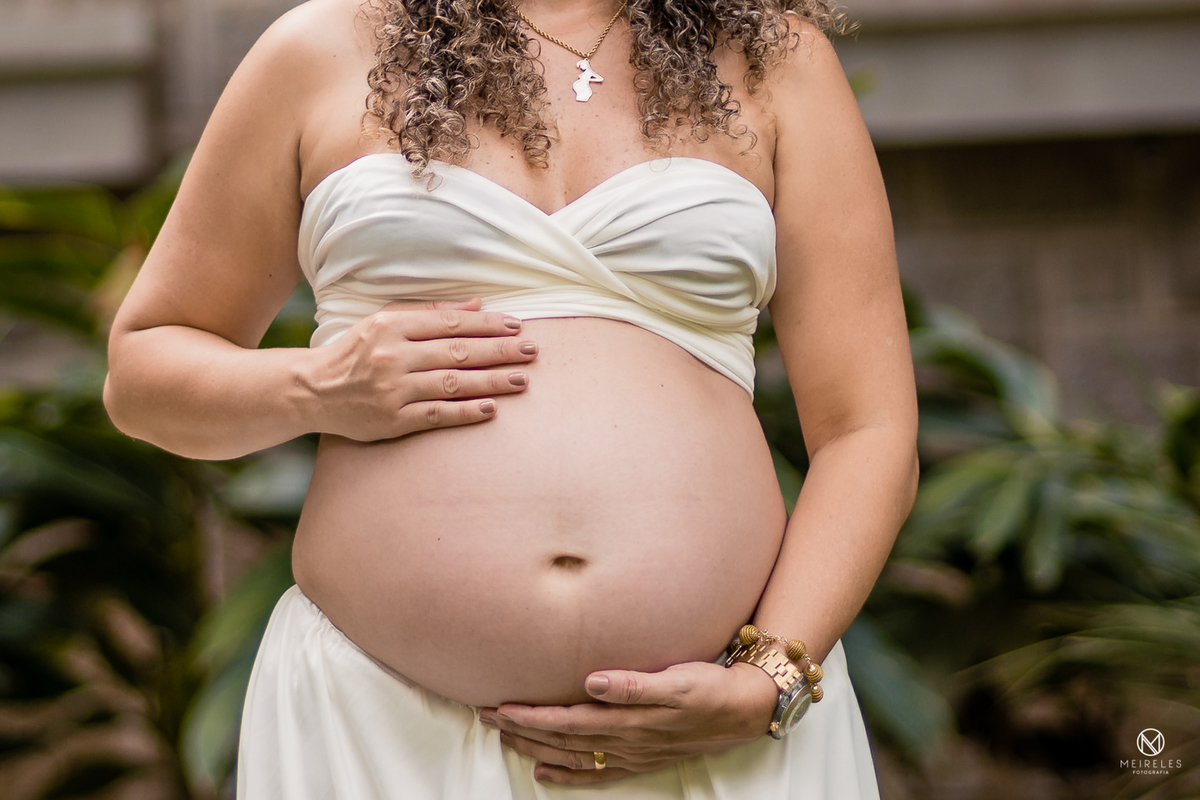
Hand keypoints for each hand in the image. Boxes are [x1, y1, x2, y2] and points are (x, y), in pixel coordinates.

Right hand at [309, 298, 536, 440]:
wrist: (310, 391)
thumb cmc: (354, 352)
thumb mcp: (383, 322)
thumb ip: (429, 313)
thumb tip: (476, 305)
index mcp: (391, 326)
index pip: (450, 324)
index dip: (487, 325)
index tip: (516, 326)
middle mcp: (393, 356)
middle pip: (457, 351)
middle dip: (499, 351)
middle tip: (532, 350)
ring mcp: (392, 390)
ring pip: (452, 383)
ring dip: (491, 381)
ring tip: (522, 379)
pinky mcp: (392, 420)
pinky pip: (436, 414)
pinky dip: (465, 412)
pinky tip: (491, 409)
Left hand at [480, 661, 778, 785]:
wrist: (745, 710)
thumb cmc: (709, 687)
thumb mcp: (676, 679)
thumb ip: (633, 683)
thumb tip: (593, 682)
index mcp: (628, 720)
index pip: (567, 721)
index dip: (531, 716)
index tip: (500, 707)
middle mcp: (625, 742)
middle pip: (563, 740)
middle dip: (522, 730)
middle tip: (486, 718)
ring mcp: (632, 754)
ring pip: (574, 756)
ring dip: (537, 748)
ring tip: (505, 739)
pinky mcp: (641, 759)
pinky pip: (597, 773)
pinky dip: (568, 775)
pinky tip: (546, 774)